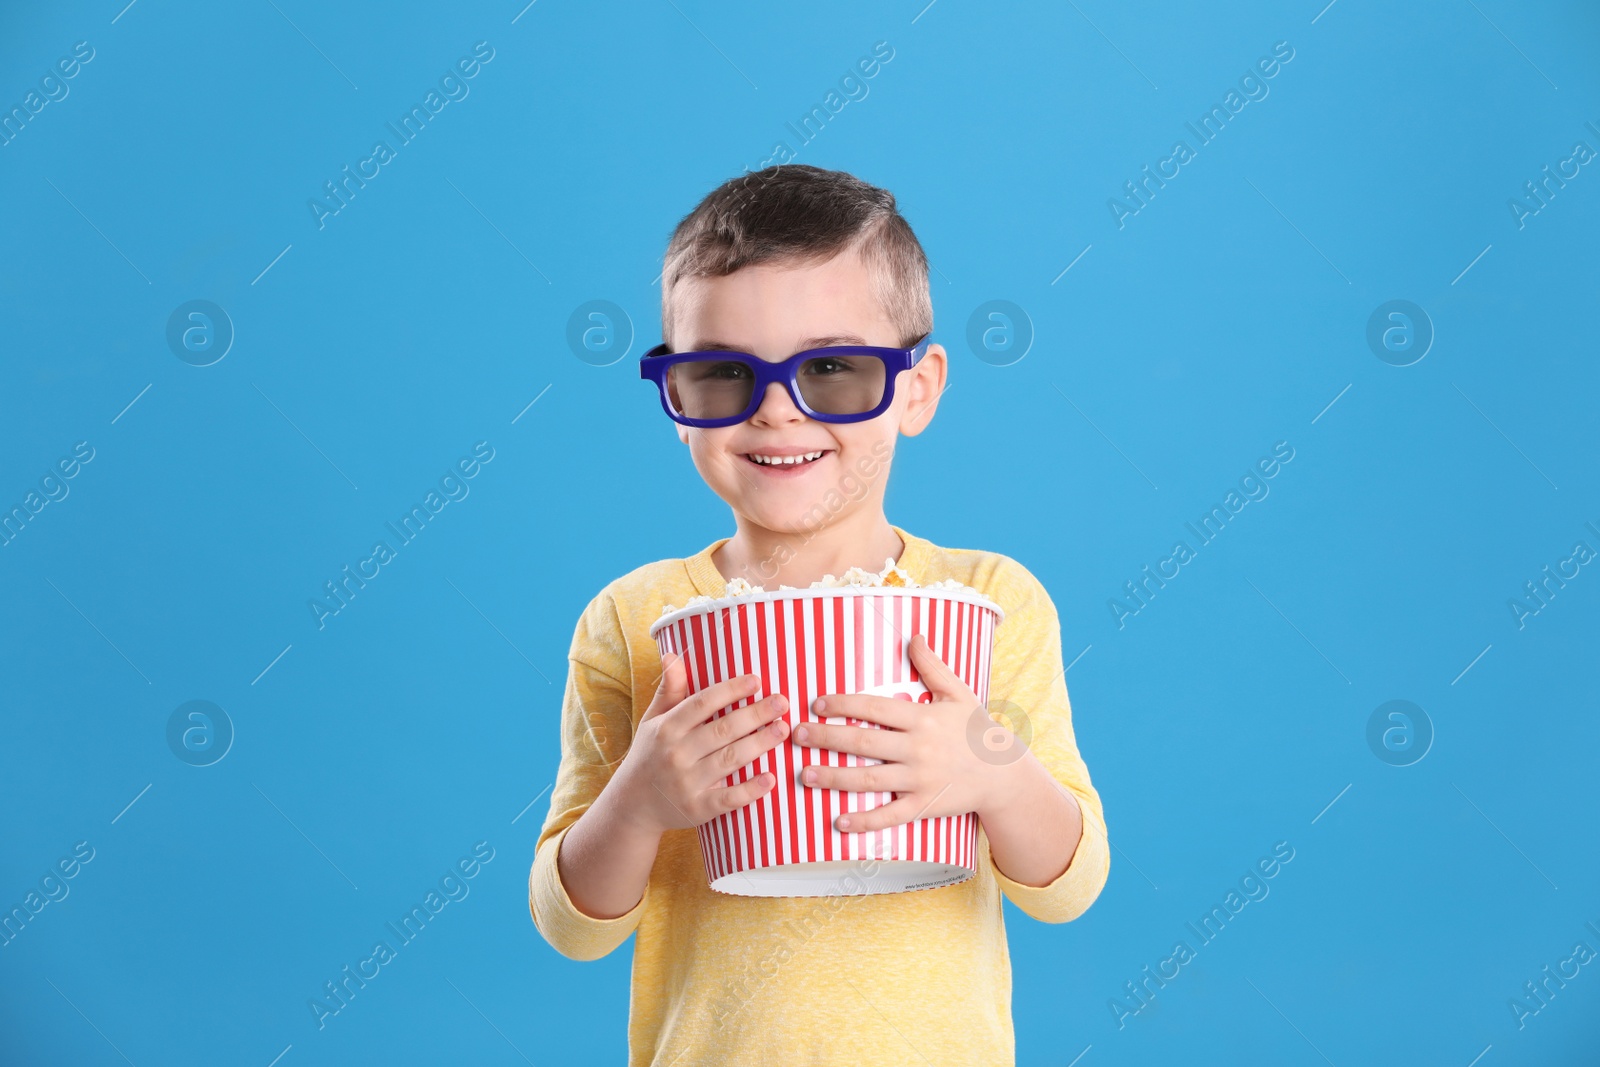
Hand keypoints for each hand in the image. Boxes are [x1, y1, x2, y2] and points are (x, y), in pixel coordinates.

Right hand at [610, 652, 789, 836]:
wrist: (632, 805)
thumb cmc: (649, 755)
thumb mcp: (652, 721)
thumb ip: (669, 690)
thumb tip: (672, 655)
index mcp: (667, 729)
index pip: (702, 703)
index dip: (730, 690)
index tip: (756, 680)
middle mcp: (676, 754)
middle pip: (722, 729)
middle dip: (755, 714)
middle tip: (781, 702)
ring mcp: (687, 784)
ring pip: (730, 759)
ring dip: (760, 744)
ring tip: (783, 729)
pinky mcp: (697, 809)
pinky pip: (728, 798)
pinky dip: (750, 790)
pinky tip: (771, 778)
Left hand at [792, 632, 1020, 832]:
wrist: (1004, 774)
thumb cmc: (976, 730)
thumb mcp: (959, 693)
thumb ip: (933, 666)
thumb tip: (914, 635)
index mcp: (922, 718)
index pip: (874, 708)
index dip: (843, 704)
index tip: (817, 704)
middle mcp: (918, 748)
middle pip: (864, 742)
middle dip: (827, 738)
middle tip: (797, 735)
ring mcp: (920, 780)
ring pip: (870, 779)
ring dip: (834, 778)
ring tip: (806, 775)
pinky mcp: (924, 806)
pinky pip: (890, 816)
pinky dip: (865, 821)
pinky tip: (839, 820)